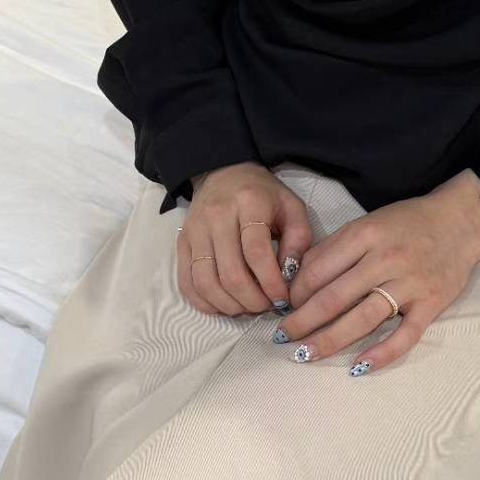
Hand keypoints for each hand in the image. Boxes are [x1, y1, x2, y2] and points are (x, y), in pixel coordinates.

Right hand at [177, 162, 312, 316]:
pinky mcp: (181, 243)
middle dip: (252, 300)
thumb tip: (289, 276)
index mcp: (249, 203)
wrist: (224, 172)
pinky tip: (224, 305)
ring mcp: (194, 230)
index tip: (282, 299)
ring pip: (206, 282)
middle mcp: (216, 216)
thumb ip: (299, 239)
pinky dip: (205, 303)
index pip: (256, 252)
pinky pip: (187, 283)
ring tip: (248, 307)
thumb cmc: (264, 194)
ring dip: (229, 306)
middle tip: (267, 306)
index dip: (270, 283)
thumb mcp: (292, 207)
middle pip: (230, 273)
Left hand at [280, 170, 479, 371]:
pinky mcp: (431, 304)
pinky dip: (381, 354)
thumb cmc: (408, 221)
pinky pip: (404, 336)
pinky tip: (357, 367)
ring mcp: (410, 284)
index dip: (294, 292)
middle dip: (302, 321)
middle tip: (282, 336)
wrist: (461, 220)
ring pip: (362, 319)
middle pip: (333, 298)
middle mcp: (385, 259)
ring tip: (304, 354)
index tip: (284, 306)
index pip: (318, 270)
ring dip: (329, 340)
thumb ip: (335, 247)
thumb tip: (297, 277)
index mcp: (365, 235)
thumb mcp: (368, 222)